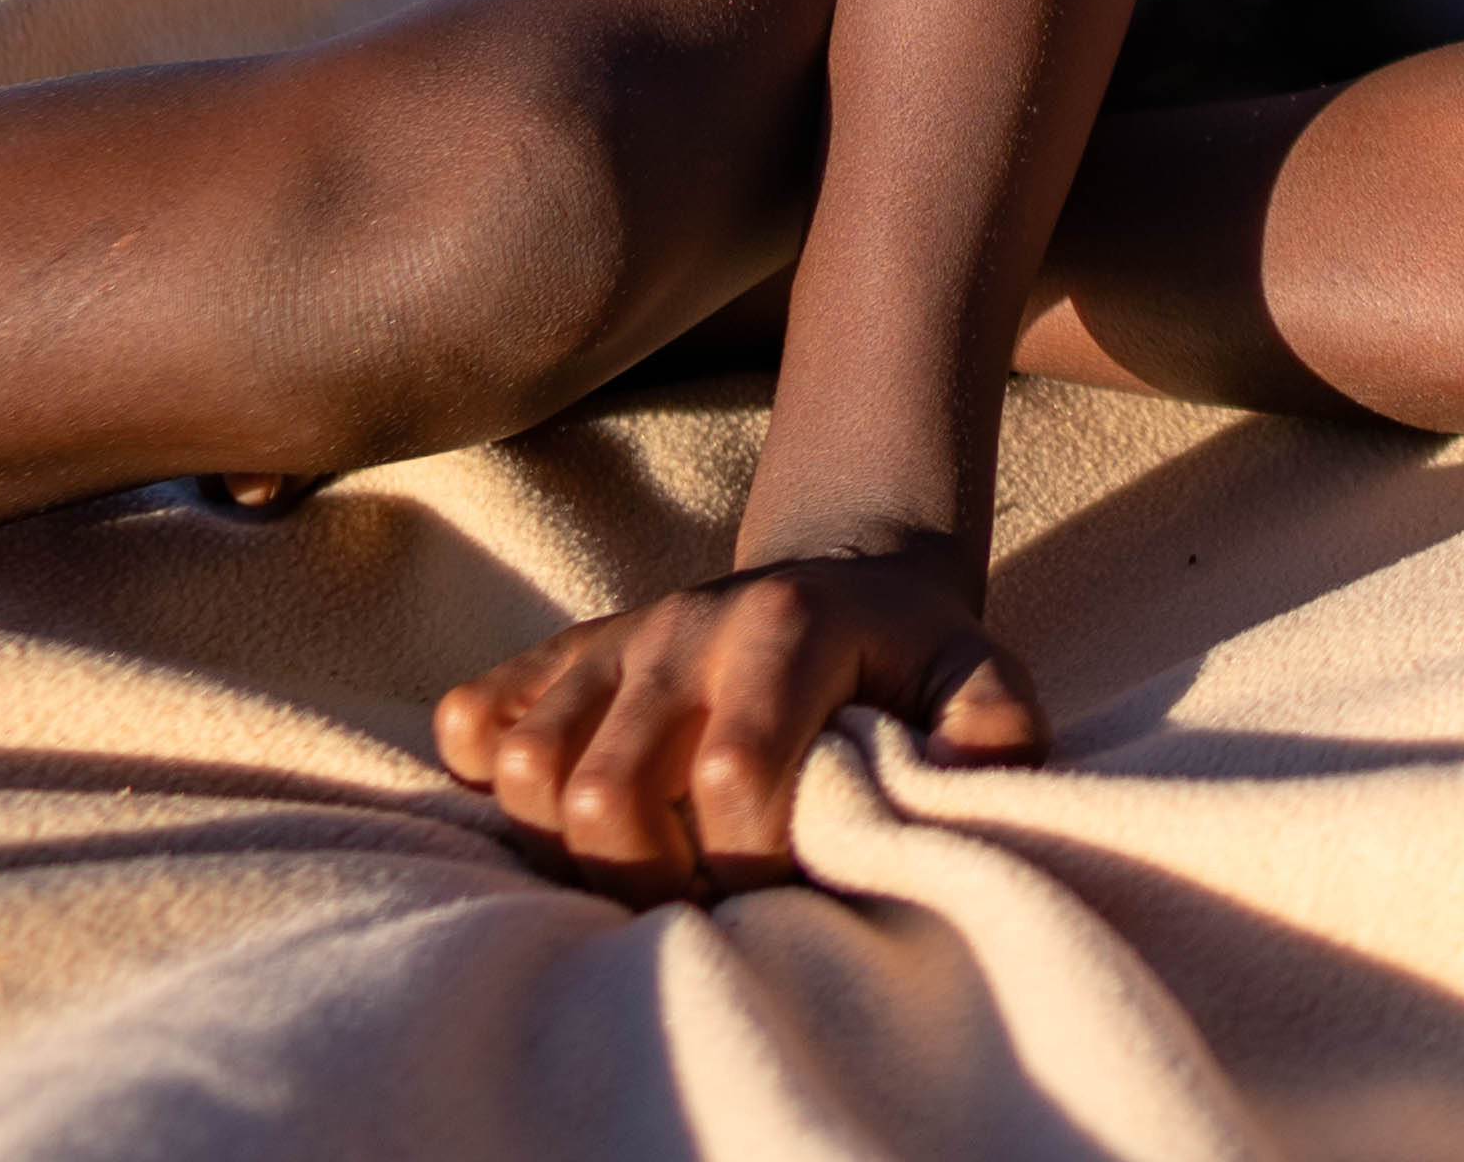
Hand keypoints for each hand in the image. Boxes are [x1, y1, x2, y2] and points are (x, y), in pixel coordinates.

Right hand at [430, 539, 1042, 897]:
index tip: (789, 888)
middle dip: (650, 877)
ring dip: (572, 847)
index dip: (755, 864)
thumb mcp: (973, 665)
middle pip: (608, 793)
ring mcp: (609, 642)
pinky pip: (471, 720)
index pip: (734, 777)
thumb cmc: (906, 648)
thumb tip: (971, 776)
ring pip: (526, 769)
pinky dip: (493, 779)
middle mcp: (678, 628)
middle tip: (702, 894)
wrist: (840, 570)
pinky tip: (569, 809)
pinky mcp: (559, 657)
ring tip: (645, 862)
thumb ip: (992, 718)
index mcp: (782, 629)